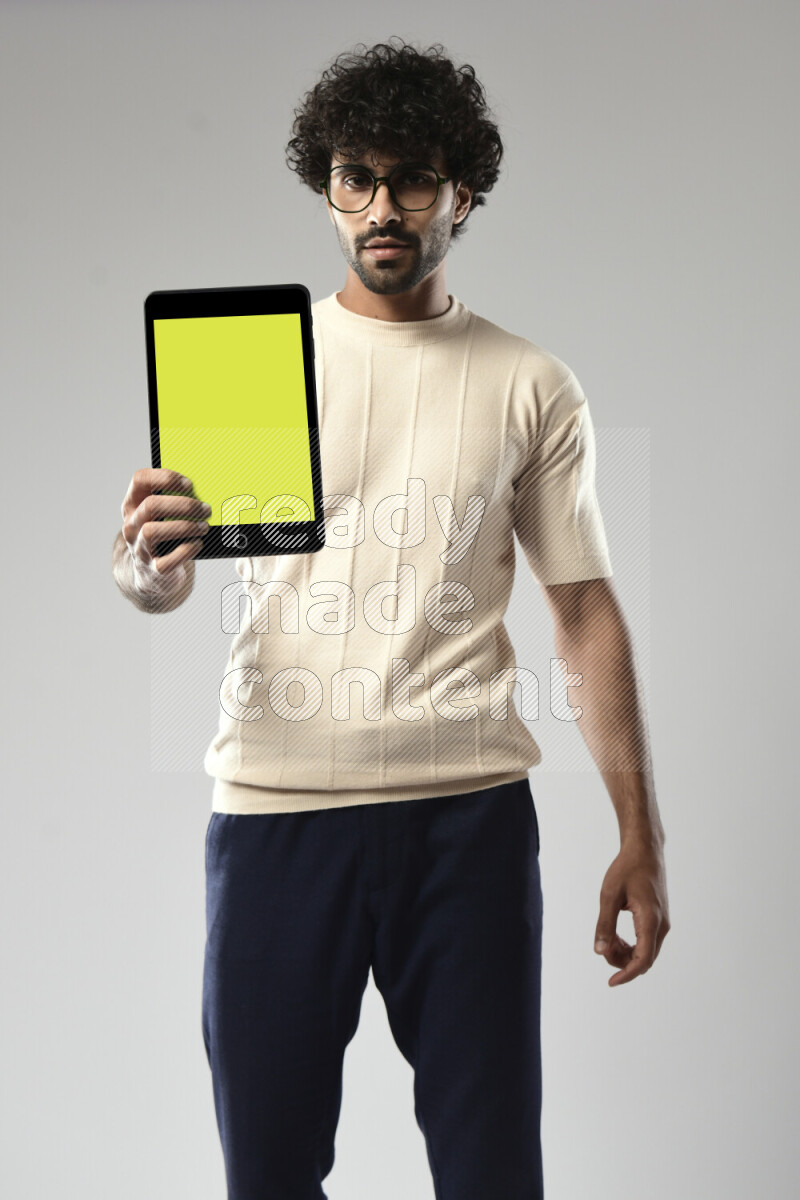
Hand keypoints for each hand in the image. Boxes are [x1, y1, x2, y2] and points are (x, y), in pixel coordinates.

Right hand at [120, 467, 210, 602]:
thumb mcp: (162, 515)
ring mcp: (139, 548)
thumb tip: (205, 490)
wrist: (154, 573)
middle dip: (182, 505)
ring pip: (152, 532)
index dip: (165, 478)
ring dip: (183, 527)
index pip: (140, 480)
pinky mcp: (153, 569)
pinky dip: (186, 550)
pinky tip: (198, 544)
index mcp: (133, 504)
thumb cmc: (164, 535)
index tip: (189, 483)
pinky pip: (167, 560)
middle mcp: (132, 525)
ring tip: (204, 526)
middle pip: (150, 505)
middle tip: (205, 508)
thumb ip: (175, 500)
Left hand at [593, 839, 669, 985]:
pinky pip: (647, 942)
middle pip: (645, 960)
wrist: (645, 851)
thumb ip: (604, 924)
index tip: (611, 982)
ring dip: (626, 954)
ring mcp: (663, 923)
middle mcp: (662, 925)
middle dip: (622, 962)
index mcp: (651, 920)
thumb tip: (598, 951)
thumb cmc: (626, 869)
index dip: (627, 974)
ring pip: (646, 953)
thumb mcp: (609, 895)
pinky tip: (616, 937)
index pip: (643, 960)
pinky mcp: (660, 919)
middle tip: (602, 948)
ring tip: (607, 941)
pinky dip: (632, 946)